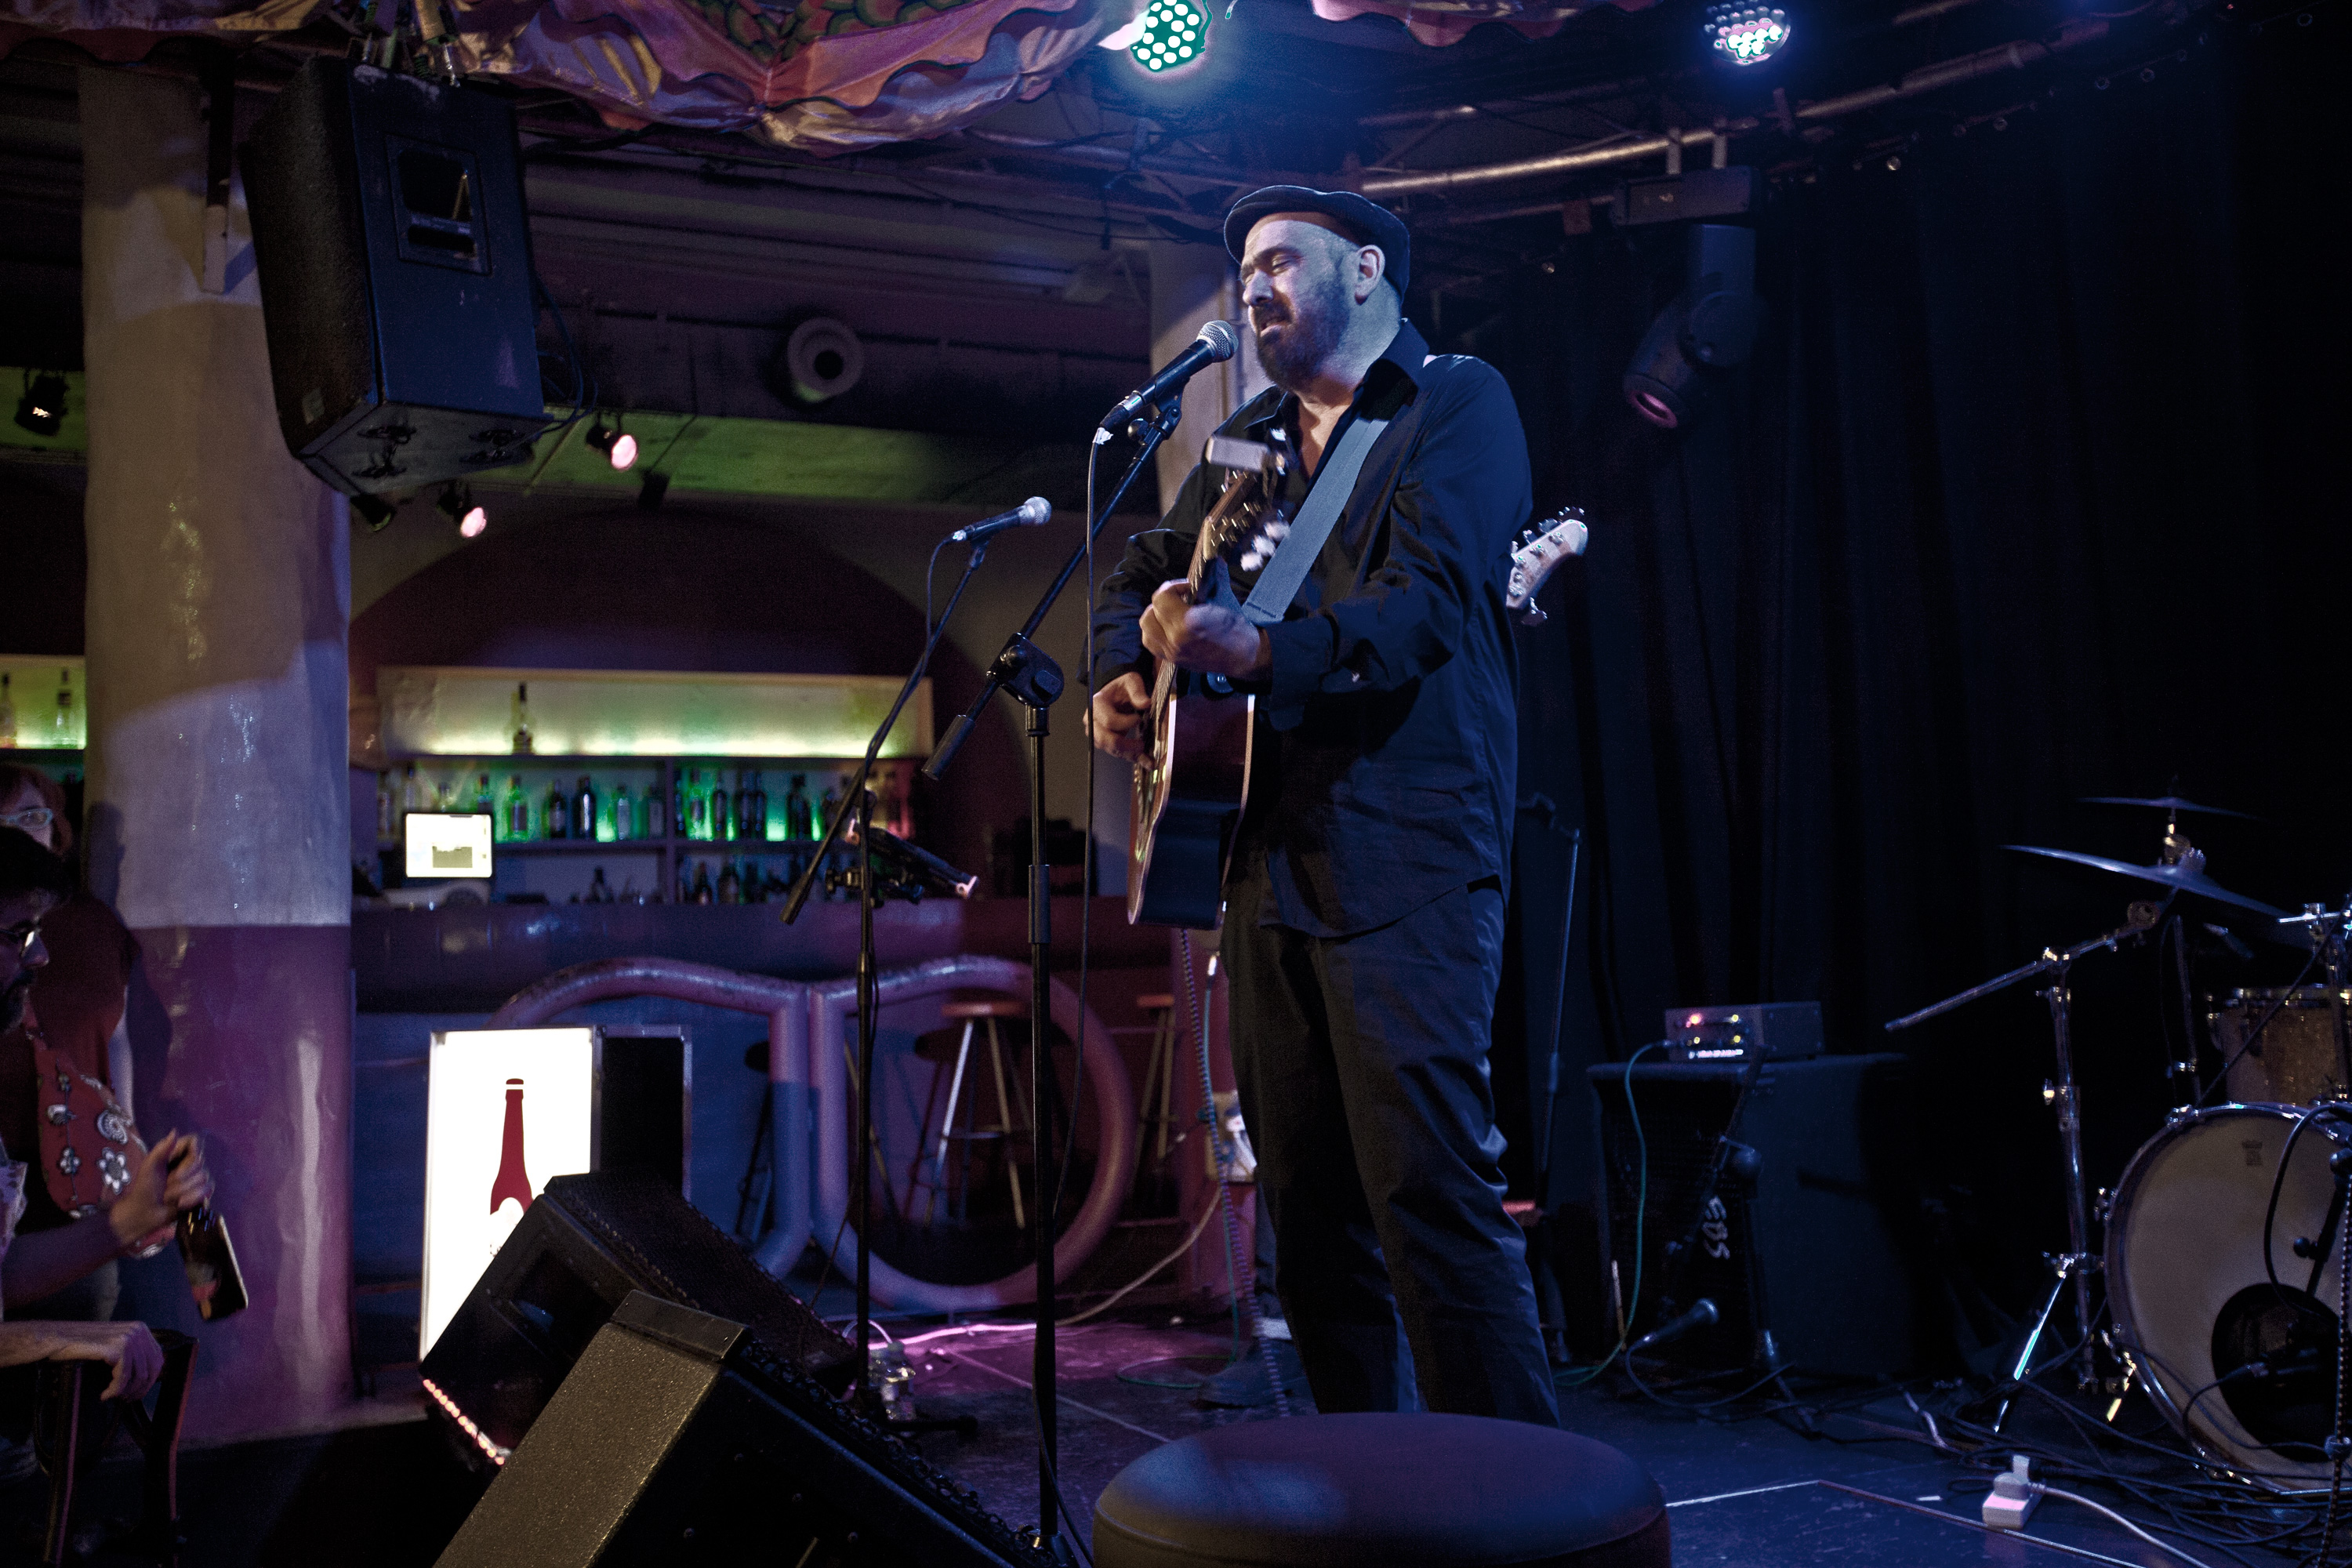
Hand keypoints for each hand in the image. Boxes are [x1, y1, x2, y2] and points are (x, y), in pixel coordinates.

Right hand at [50, 1320, 163, 1400]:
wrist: (56, 1338)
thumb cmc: (81, 1344)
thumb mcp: (113, 1344)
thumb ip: (131, 1353)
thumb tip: (145, 1377)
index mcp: (140, 1329)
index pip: (157, 1360)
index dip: (149, 1381)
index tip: (137, 1393)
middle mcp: (138, 1331)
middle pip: (151, 1369)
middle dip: (139, 1389)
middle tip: (125, 1400)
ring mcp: (128, 1338)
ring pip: (138, 1375)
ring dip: (126, 1392)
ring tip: (113, 1396)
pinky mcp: (116, 1348)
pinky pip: (123, 1377)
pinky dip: (115, 1390)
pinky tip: (106, 1394)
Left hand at [106, 1131, 211, 1252]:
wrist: (144, 1214)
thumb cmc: (143, 1189)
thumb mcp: (149, 1167)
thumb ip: (162, 1149)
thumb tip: (175, 1131)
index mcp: (175, 1154)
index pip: (193, 1142)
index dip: (189, 1151)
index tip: (177, 1161)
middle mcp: (187, 1164)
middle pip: (199, 1162)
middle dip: (181, 1178)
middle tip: (166, 1185)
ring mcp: (194, 1179)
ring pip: (203, 1178)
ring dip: (184, 1190)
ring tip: (169, 1197)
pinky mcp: (200, 1194)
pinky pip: (207, 1190)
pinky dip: (193, 1198)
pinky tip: (180, 1204)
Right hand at [1088, 673, 1151, 761]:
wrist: (1117, 693)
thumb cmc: (1122, 687)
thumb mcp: (1131, 682)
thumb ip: (1137, 692)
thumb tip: (1146, 704)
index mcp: (1097, 705)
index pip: (1108, 721)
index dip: (1125, 723)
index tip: (1138, 719)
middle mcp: (1093, 721)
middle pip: (1105, 740)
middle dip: (1125, 744)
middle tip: (1141, 744)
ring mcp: (1098, 734)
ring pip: (1111, 749)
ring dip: (1129, 753)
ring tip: (1146, 753)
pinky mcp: (1107, 742)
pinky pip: (1119, 752)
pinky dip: (1133, 758)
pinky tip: (1147, 762)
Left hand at [1139, 579, 1270, 680]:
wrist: (1244, 658)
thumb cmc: (1237, 629)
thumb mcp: (1225, 599)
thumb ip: (1215, 577)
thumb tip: (1215, 558)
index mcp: (1188, 624)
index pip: (1161, 598)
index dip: (1173, 587)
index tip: (1187, 588)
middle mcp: (1175, 640)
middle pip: (1150, 613)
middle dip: (1162, 601)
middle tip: (1179, 599)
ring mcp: (1172, 653)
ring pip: (1146, 628)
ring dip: (1155, 616)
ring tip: (1171, 612)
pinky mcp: (1173, 660)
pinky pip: (1151, 643)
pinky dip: (1155, 631)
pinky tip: (1169, 626)